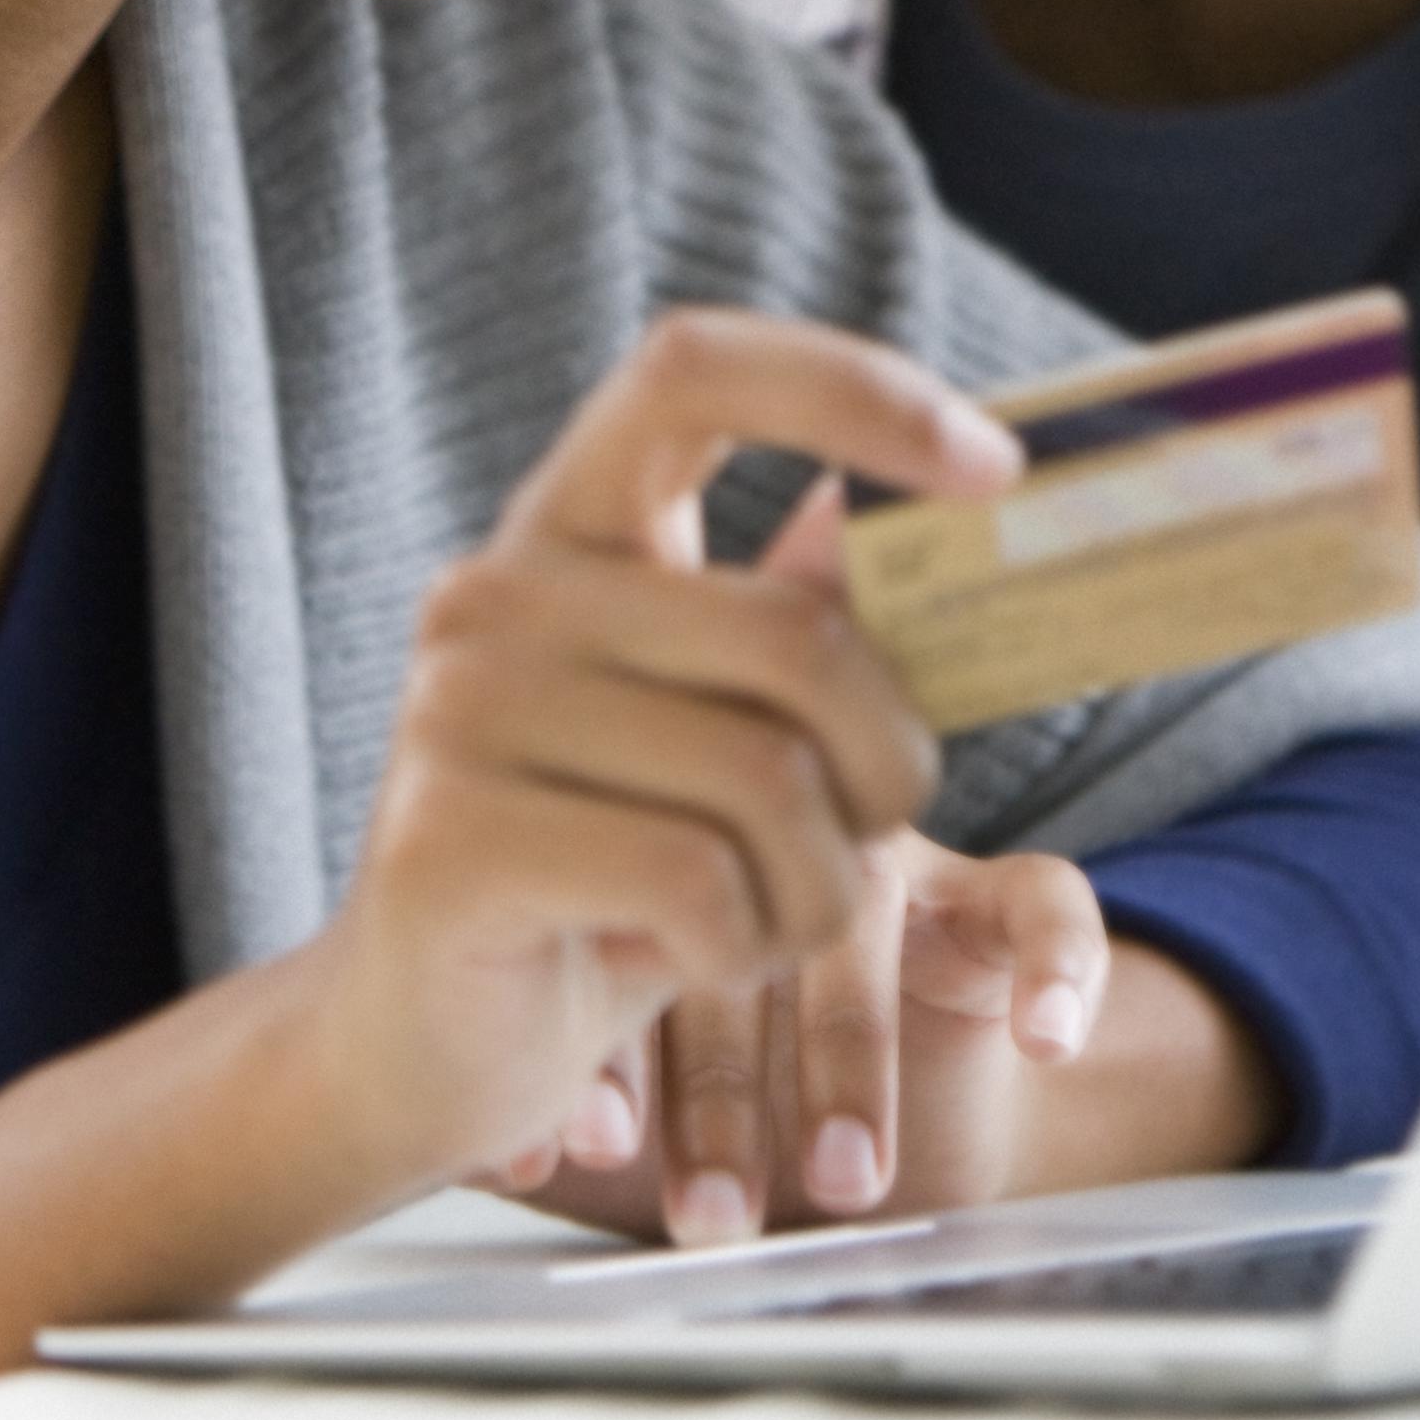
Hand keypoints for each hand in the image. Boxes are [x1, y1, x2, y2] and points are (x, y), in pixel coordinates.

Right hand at [289, 312, 1022, 1200]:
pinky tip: (683, 963)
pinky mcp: (448, 841)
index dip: (852, 390)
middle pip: (794, 635)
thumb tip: (889, 508)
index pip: (692, 371)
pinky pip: (695, 882)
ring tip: (760, 924)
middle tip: (870, 840)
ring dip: (816, 890)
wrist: (424, 1048)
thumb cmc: (607, 883)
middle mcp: (493, 591)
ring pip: (765, 781)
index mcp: (566, 529)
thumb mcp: (719, 738)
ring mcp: (456, 709)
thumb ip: (798, 628)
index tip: (995, 466)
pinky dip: (739, 949)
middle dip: (888, 768)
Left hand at [503, 822, 1117, 1240]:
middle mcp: (761, 855)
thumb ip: (569, 1122)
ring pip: (862, 932)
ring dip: (855, 1066)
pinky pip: (1043, 901)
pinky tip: (1048, 1034)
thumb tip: (490, 1161)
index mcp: (659, 884)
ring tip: (845, 1183)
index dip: (607, 1053)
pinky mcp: (988, 905)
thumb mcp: (645, 1121)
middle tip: (710, 1211)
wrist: (891, 1130)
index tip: (591, 1156)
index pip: (619, 944)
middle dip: (724, 1092)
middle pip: (739, 947)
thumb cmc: (728, 1111)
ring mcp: (879, 871)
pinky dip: (1056, 962)